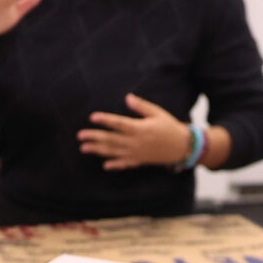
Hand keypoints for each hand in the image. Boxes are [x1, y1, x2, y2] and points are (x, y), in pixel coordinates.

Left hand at [80, 94, 194, 170]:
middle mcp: (136, 142)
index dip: (105, 120)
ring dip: (98, 150)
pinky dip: (114, 165)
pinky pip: (125, 164)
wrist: (182, 146)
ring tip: (83, 148)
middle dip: (94, 137)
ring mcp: (137, 153)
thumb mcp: (157, 113)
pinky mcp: (140, 161)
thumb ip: (141, 106)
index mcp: (140, 128)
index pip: (119, 124)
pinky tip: (104, 165)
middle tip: (80, 135)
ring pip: (114, 152)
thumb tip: (127, 97)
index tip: (92, 117)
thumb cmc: (169, 127)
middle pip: (112, 139)